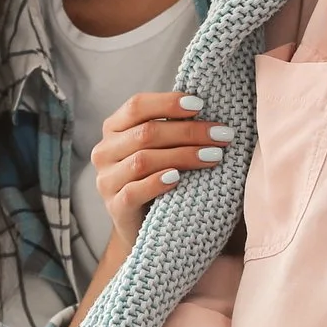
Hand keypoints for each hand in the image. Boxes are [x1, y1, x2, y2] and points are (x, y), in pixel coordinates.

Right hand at [91, 91, 231, 244]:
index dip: (168, 103)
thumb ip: (170, 126)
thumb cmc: (156, 176)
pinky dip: (157, 182)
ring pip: (143, 161)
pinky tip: (179, 178)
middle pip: (146, 133)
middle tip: (221, 135)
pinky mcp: (114, 206)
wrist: (141, 224)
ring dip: (183, 156)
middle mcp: (105, 151)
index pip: (137, 106)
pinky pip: (134, 191)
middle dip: (188, 132)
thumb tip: (205, 104)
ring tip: (214, 156)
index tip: (201, 105)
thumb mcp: (159, 147)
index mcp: (114, 128)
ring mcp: (106, 180)